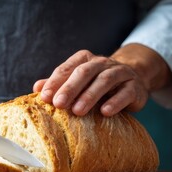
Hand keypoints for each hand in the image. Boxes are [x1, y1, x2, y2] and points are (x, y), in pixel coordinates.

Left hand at [33, 44, 171, 116]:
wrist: (133, 81)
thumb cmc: (97, 84)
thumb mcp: (78, 82)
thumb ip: (59, 84)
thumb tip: (37, 88)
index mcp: (85, 59)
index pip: (67, 69)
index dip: (55, 82)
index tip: (44, 97)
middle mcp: (102, 63)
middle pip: (85, 72)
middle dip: (70, 88)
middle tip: (58, 104)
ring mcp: (120, 73)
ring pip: (104, 80)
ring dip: (90, 96)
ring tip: (78, 111)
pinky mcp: (135, 87)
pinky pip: (125, 93)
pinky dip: (115, 102)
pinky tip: (105, 112)